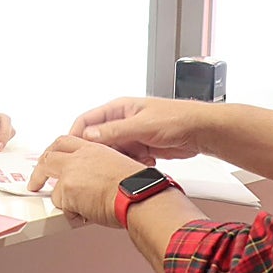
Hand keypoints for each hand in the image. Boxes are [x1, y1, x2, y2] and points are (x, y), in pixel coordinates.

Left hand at [26, 135, 143, 226]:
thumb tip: (90, 178)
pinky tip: (87, 214)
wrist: (138, 195)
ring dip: (65, 202)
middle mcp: (78, 158)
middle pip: (47, 159)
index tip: (48, 158)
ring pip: (55, 190)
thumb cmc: (137, 184)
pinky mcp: (68, 191)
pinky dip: (73, 214)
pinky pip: (63, 208)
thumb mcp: (116, 163)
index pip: (64, 142)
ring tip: (83, 209)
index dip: (53, 151)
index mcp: (91, 148)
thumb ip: (97, 166)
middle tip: (35, 183)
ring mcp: (70, 173)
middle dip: (38, 173)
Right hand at [67, 96, 208, 164]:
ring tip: (132, 161)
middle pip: (99, 139)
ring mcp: (132, 135)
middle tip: (101, 164)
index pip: (87, 120)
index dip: (77, 135)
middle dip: (101, 152)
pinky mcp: (142, 147)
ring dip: (120, 159)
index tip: (71, 151)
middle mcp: (123, 120)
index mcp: (119, 108)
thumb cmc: (176, 118)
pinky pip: (128, 159)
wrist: (201, 131)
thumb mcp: (141, 125)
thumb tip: (89, 135)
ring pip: (114, 151)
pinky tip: (147, 161)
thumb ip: (115, 131)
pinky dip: (134, 163)